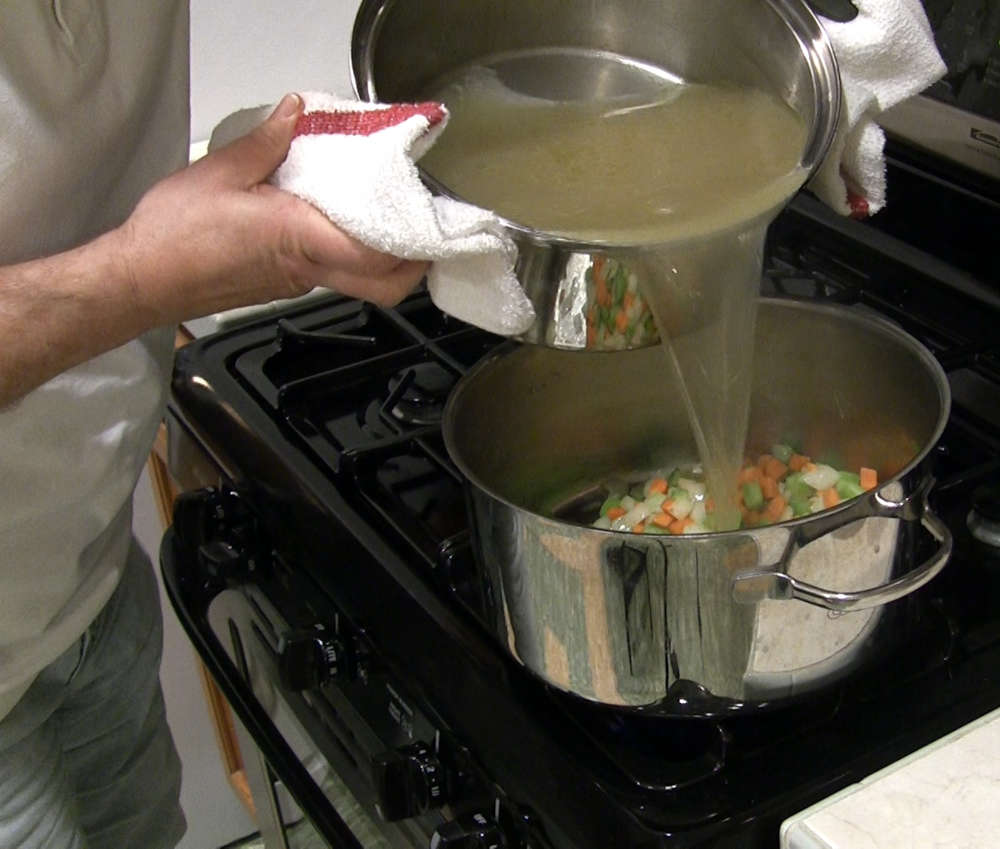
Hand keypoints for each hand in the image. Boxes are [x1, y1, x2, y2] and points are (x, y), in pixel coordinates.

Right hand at [118, 93, 429, 324]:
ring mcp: (297, 284)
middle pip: (382, 287)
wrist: (141, 280)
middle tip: (420, 231)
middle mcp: (307, 271)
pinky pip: (329, 273)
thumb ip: (267, 142)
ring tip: (374, 212)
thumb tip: (294, 113)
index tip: (429, 223)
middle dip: (411, 266)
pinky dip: (342, 251)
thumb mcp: (221, 173)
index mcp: (300, 239)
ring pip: (357, 280)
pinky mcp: (283, 286)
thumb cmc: (174, 236)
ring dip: (376, 254)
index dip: (414, 247)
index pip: (379, 258)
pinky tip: (327, 219)